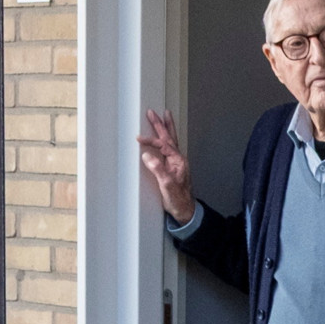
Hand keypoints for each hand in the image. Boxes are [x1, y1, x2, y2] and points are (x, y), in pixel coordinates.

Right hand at [136, 107, 195, 222]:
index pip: (163, 145)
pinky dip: (166, 139)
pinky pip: (169, 148)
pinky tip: (164, 137)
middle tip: (152, 112)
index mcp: (178, 161)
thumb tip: (147, 155)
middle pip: (168, 137)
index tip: (139, 138)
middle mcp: (178, 159)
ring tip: (164, 116)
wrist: (185, 210)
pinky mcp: (173, 167)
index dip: (150, 140)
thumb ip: (158, 169)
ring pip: (171, 141)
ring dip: (166, 128)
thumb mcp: (167, 185)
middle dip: (160, 124)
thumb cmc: (178, 199)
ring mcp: (176, 163)